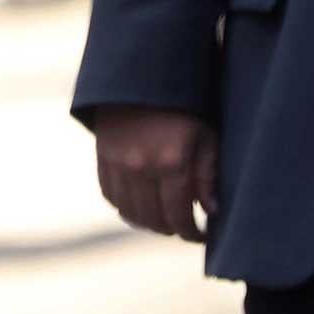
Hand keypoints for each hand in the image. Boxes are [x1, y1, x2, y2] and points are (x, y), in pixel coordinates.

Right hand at [94, 105, 218, 242]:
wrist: (142, 77)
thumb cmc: (183, 109)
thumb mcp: (205, 138)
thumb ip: (208, 177)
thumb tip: (211, 212)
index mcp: (172, 163)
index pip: (180, 217)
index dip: (192, 234)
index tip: (202, 236)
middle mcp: (141, 167)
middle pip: (154, 220)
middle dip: (172, 230)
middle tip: (184, 228)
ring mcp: (118, 163)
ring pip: (130, 213)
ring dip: (148, 224)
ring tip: (163, 220)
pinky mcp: (102, 156)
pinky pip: (110, 195)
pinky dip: (125, 207)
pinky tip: (140, 206)